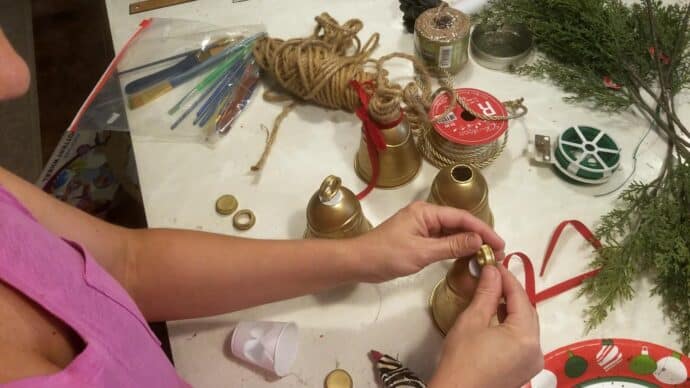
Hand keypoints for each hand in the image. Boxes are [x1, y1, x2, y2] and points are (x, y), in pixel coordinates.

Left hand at [349, 201, 504, 282]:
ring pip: (452, 232)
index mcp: (426, 211)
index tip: (500, 244)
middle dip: (479, 236)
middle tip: (498, 253)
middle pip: (459, 223)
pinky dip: (456, 248)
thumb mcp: (421, 252)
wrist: (359, 262)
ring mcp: (422, 227)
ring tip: (488, 256)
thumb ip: (451, 246)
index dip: (484, 230)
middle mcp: (426, 215)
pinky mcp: (418, 239)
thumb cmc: (387, 255)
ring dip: (469, 243)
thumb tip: (479, 240)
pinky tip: (467, 257)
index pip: (462, 217)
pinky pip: (443, 240)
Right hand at [429, 265, 542, 387]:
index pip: (520, 297)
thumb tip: (492, 271)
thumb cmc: (461, 360)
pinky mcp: (524, 369)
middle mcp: (536, 350)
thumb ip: (486, 293)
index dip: (507, 278)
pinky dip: (512, 325)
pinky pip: (523, 340)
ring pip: (526, 325)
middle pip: (527, 311)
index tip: (493, 264)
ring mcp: (532, 362)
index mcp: (526, 336)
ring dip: (512, 308)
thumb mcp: (472, 320)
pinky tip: (497, 317)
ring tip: (493, 294)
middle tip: (492, 277)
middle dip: (511, 293)